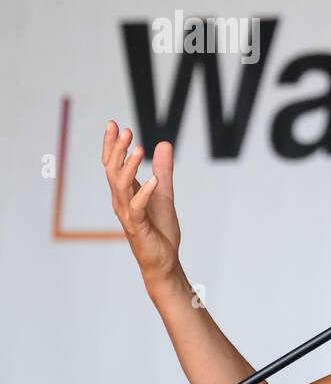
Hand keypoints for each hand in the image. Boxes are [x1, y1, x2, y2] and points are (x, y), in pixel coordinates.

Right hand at [102, 120, 181, 289]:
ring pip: (121, 186)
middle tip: (126, 130)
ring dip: (129, 167)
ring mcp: (127, 213)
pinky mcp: (137, 226)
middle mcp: (121, 200)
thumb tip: (164, 143)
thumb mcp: (164, 193)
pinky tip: (154, 182)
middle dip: (117, 149)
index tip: (113, 123)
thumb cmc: (159, 228)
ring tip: (138, 149)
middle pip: (112, 170)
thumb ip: (163, 169)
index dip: (112, 144)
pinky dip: (145, 193)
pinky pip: (137, 207)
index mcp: (125, 192)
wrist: (163, 259)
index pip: (113, 164)